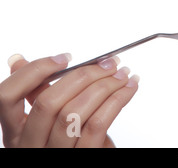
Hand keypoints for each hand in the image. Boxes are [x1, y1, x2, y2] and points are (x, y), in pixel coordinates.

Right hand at [0, 53, 138, 147]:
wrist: (90, 164)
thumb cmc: (70, 146)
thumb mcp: (48, 123)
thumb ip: (37, 95)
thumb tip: (18, 61)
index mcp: (15, 134)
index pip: (7, 97)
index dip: (33, 72)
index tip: (63, 58)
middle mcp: (30, 146)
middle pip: (48, 103)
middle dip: (83, 75)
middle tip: (108, 63)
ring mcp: (56, 154)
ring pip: (74, 113)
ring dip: (105, 86)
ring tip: (123, 74)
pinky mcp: (84, 157)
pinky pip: (97, 124)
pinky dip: (117, 100)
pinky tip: (129, 88)